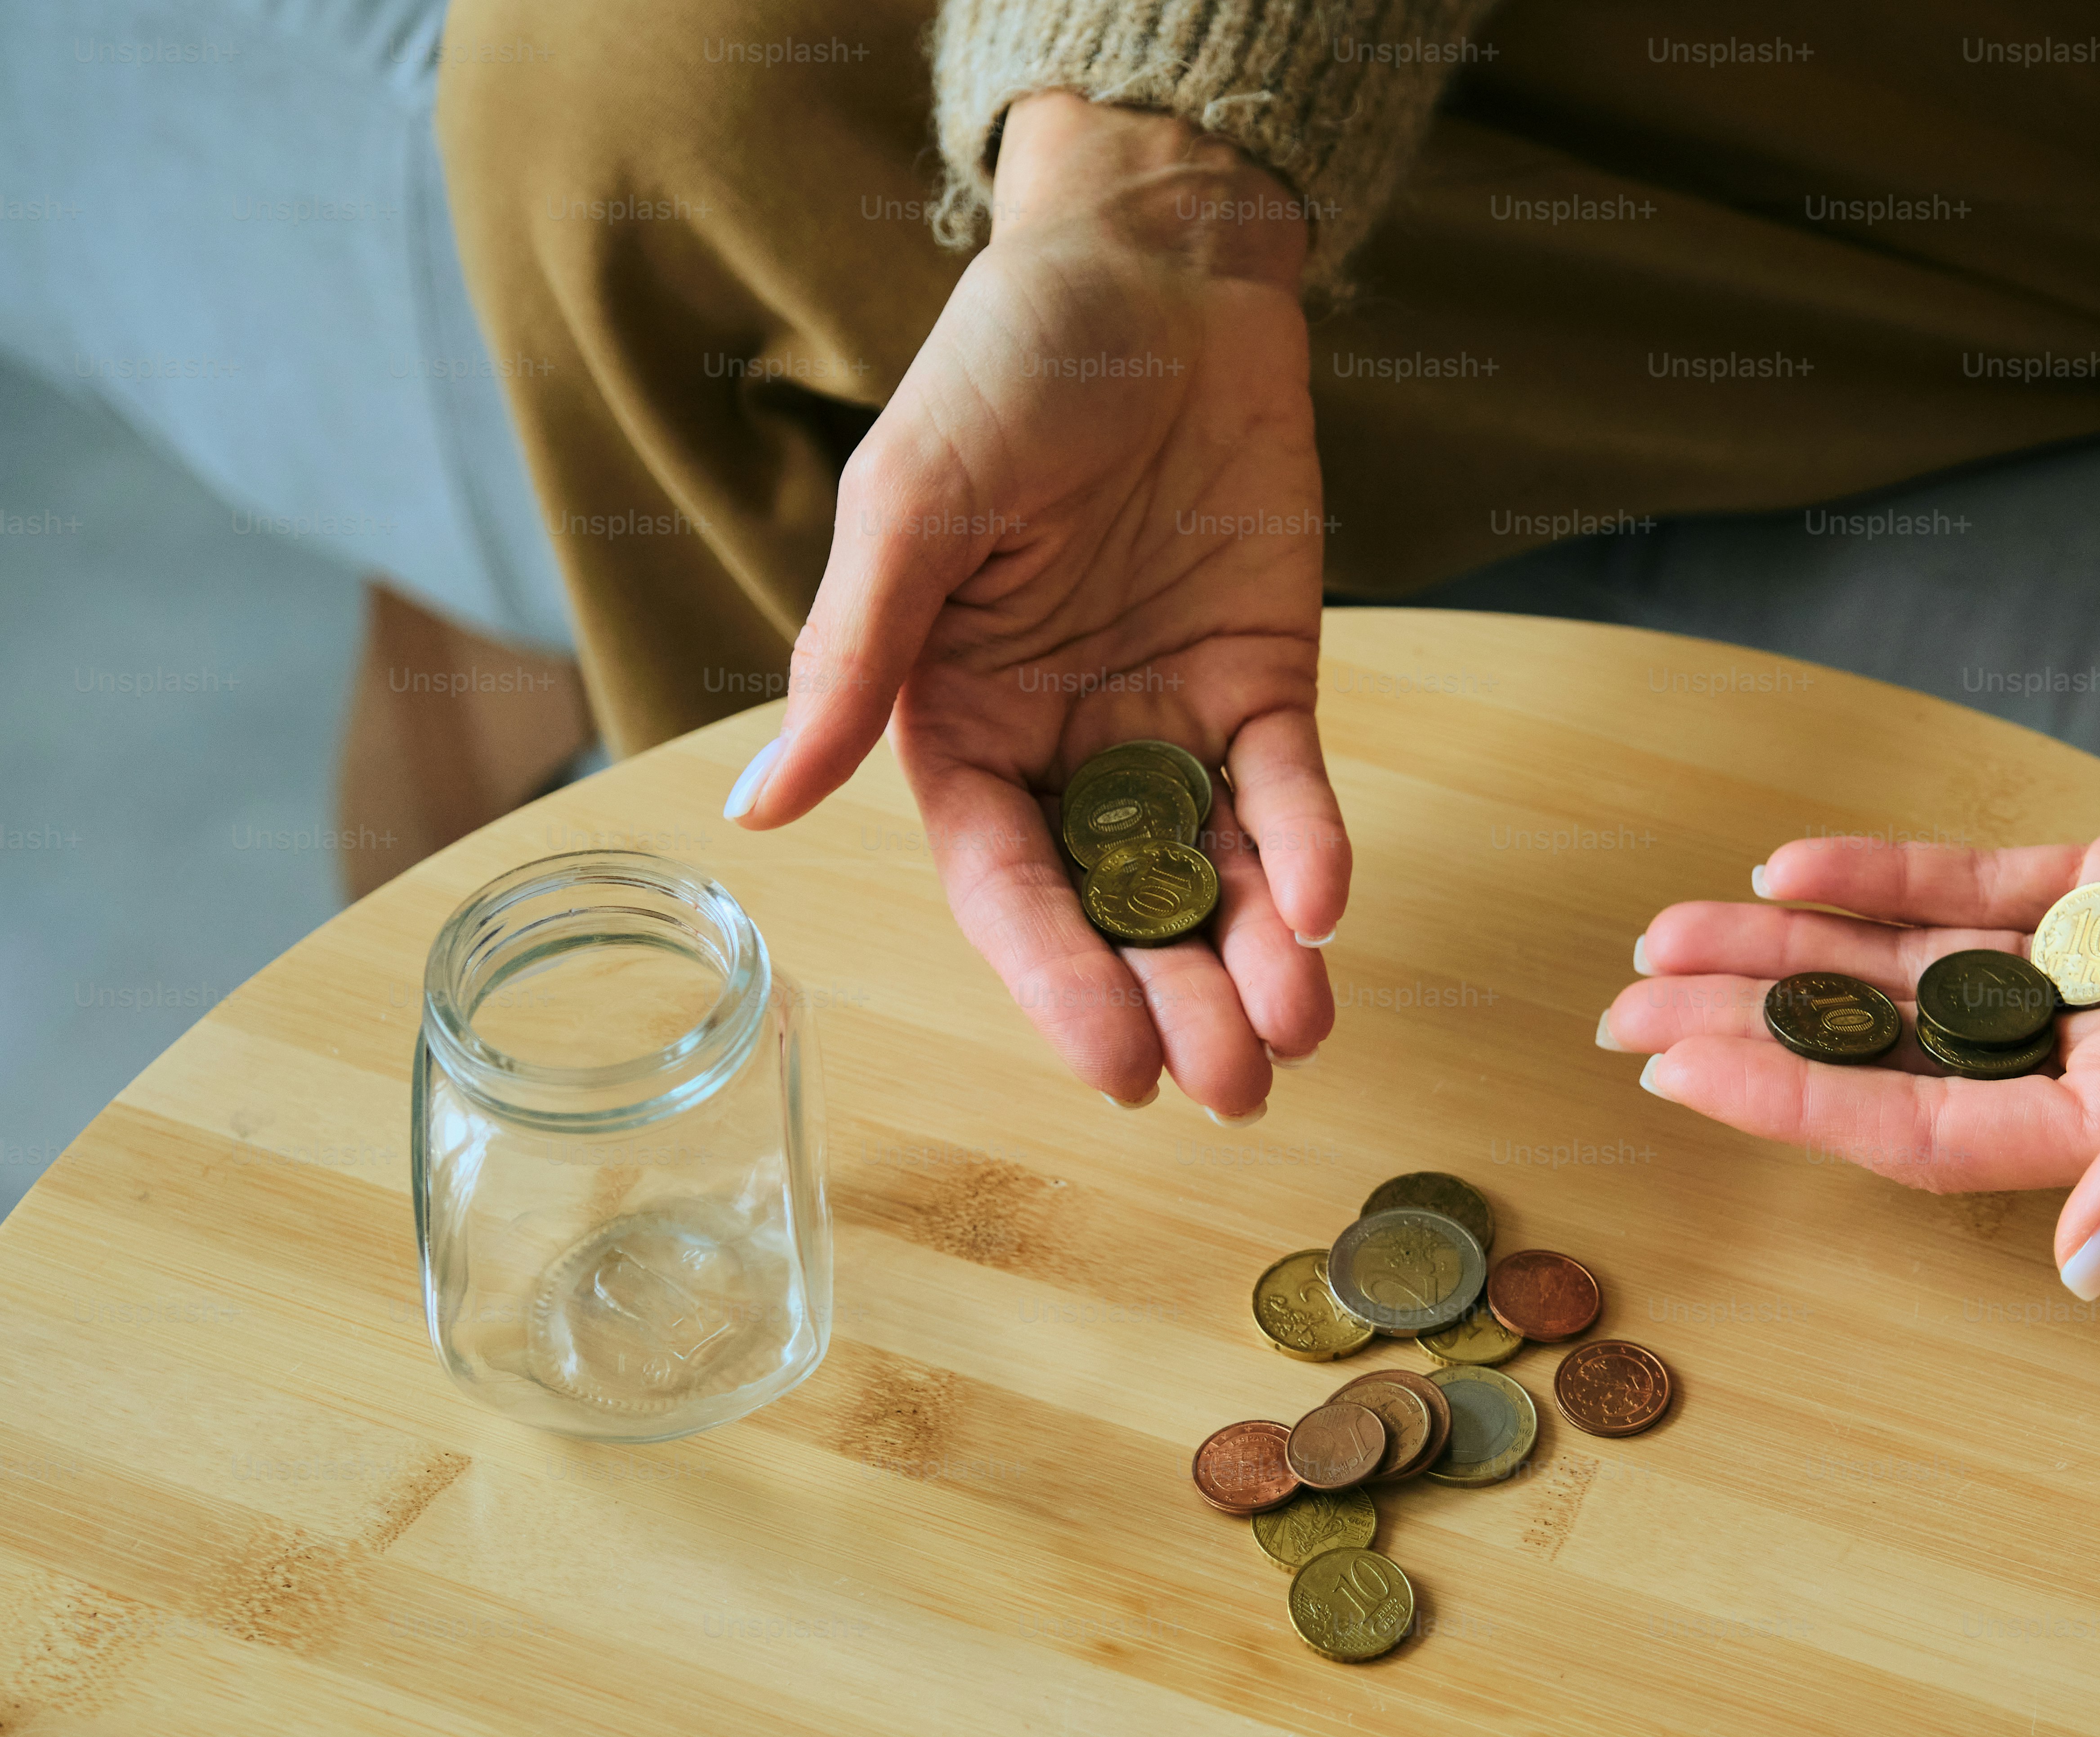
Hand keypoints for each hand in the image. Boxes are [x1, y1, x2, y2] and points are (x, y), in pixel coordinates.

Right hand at [725, 91, 1339, 1116]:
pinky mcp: (1264, 681)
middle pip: (1119, 907)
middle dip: (1175, 1002)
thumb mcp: (911, 504)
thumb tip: (757, 806)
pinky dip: (1312, 851)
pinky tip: (1325, 909)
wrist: (1153, 268)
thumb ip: (853, 661)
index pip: (1005, 886)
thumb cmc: (1006, 367)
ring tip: (1300, 1036)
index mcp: (959, 722)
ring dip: (1256, 961)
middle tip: (1232, 1088)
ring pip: (1214, 875)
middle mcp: (1065, 743)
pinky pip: (1288, 788)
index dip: (1058, 981)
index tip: (1120, 1069)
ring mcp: (1170, 718)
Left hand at [1604, 647, 2099, 1294]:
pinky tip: (1790, 867)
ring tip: (1667, 933)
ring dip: (1797, 952)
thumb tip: (2087, 1262)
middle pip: (1904, 1057)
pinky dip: (1889, 878)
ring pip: (1921, 972)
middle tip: (1622, 1007)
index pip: (1941, 1133)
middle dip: (1762, 1029)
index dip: (1801, 1100)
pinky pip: (1985, 889)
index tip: (1679, 1065)